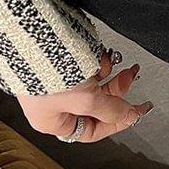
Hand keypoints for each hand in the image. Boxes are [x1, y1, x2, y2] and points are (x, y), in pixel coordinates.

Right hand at [17, 49, 152, 142]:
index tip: (136, 111)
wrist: (33, 37)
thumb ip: (112, 111)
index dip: (117, 121)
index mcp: (52, 121)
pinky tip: (94, 53)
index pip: (92, 131)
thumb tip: (129, 117)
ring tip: (105, 61)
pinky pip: (86, 65)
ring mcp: (56, 81)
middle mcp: (53, 104)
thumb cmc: (46, 72)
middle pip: (96, 104)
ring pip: (93, 82)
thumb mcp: (87, 100)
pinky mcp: (60, 61)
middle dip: (114, 89)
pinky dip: (94, 59)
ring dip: (104, 71)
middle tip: (128, 77)